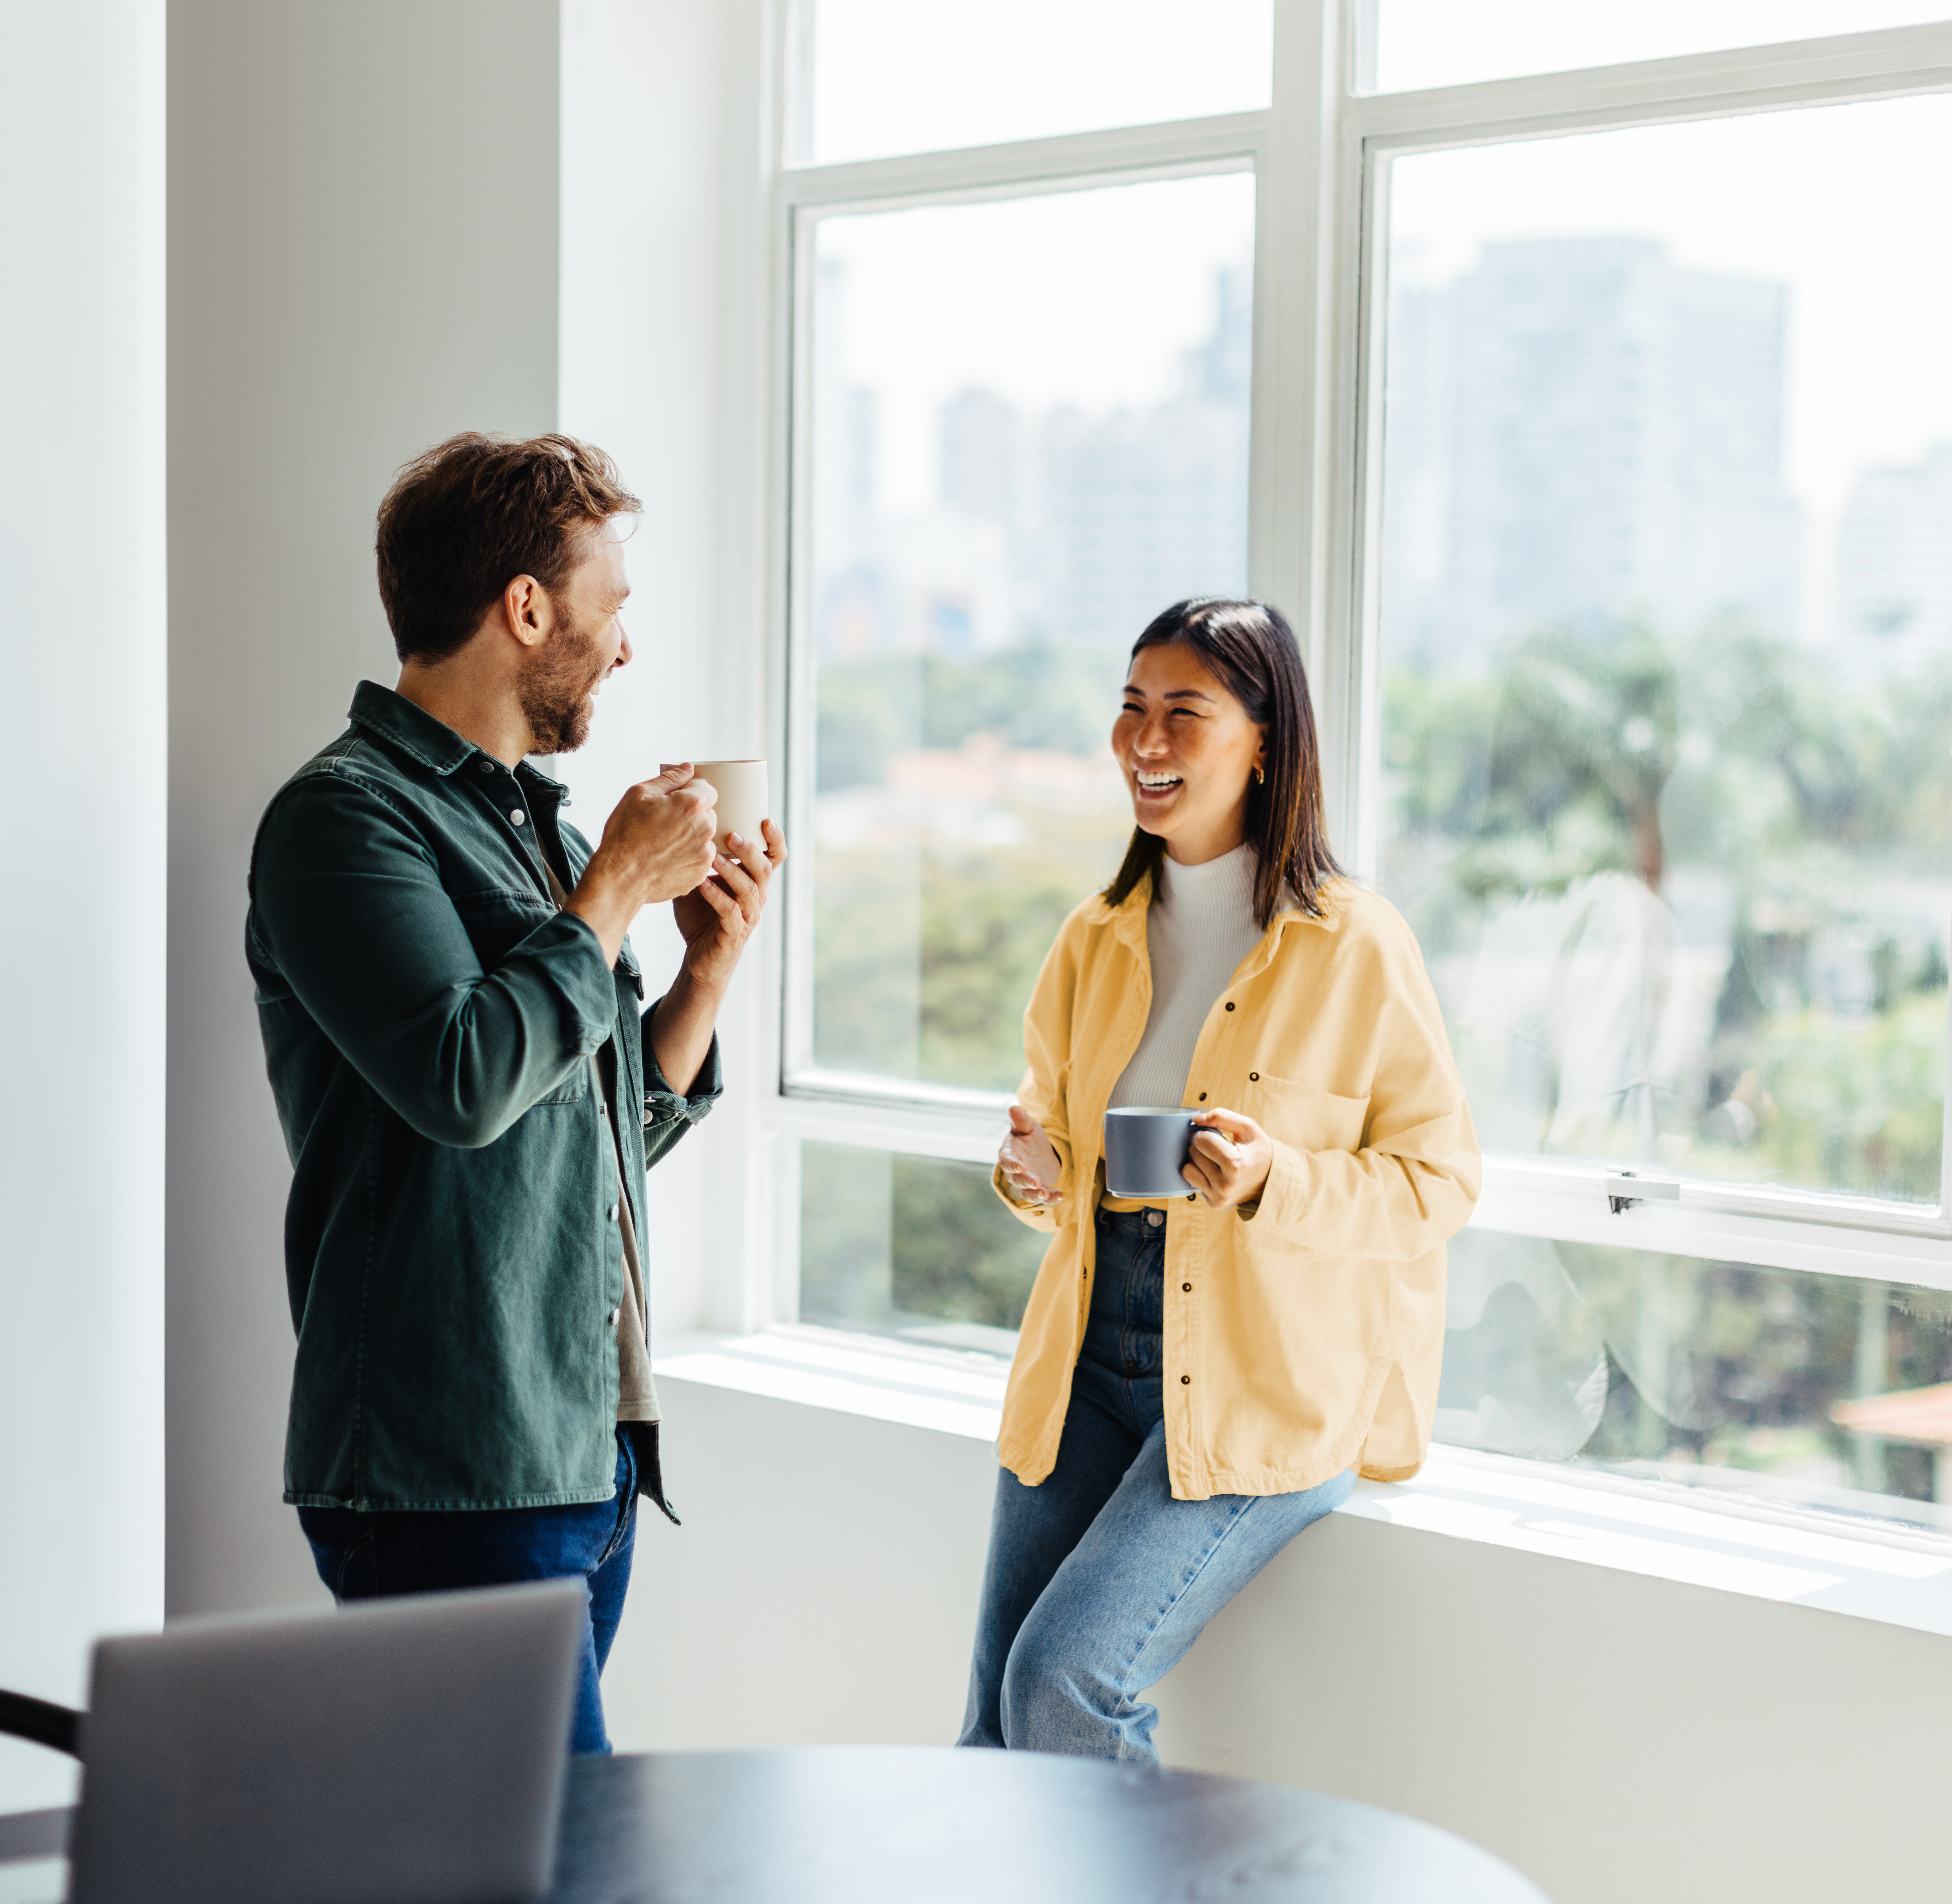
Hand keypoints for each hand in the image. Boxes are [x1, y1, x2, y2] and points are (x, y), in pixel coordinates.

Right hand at [606, 763, 720, 905]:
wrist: (619, 878)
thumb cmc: (624, 834)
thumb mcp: (638, 795)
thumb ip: (669, 779)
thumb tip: (688, 768)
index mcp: (691, 805)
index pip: (707, 789)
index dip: (691, 792)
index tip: (677, 800)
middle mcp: (704, 828)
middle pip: (708, 813)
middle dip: (692, 815)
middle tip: (665, 823)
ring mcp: (705, 853)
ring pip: (705, 837)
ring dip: (691, 836)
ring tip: (664, 843)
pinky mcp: (701, 873)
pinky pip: (700, 858)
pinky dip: (688, 856)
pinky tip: (667, 858)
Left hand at [671, 818, 787, 994]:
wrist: (701, 961)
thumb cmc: (701, 918)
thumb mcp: (702, 882)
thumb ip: (700, 859)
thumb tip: (683, 826)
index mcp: (754, 883)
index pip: (775, 858)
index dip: (776, 839)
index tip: (765, 819)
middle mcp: (756, 898)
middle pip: (764, 870)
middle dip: (750, 850)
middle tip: (732, 834)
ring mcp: (747, 917)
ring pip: (749, 889)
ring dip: (731, 870)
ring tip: (714, 856)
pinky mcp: (733, 933)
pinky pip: (729, 911)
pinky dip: (715, 894)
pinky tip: (702, 883)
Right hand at [999, 1105, 1060, 1205]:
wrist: (1040, 1152)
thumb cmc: (1030, 1137)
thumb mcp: (1028, 1127)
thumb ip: (1021, 1120)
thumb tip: (1013, 1107)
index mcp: (1009, 1154)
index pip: (1006, 1161)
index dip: (1012, 1165)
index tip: (1021, 1166)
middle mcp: (1014, 1172)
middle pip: (1016, 1179)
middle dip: (1026, 1181)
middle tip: (1037, 1182)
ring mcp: (1026, 1183)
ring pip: (1027, 1193)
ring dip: (1036, 1194)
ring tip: (1046, 1194)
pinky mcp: (1038, 1190)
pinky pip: (1042, 1197)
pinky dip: (1050, 1199)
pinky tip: (1060, 1195)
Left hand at [1183, 1108, 1272, 1209]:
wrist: (1271, 1180)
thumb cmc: (1258, 1151)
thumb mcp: (1248, 1128)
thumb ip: (1221, 1117)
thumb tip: (1195, 1119)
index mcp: (1235, 1165)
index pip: (1200, 1140)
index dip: (1208, 1134)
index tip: (1221, 1138)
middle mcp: (1225, 1185)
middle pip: (1193, 1153)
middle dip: (1203, 1147)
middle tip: (1221, 1150)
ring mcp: (1218, 1197)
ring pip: (1187, 1169)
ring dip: (1198, 1161)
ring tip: (1217, 1161)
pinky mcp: (1214, 1204)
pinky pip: (1192, 1182)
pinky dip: (1201, 1174)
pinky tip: (1217, 1173)